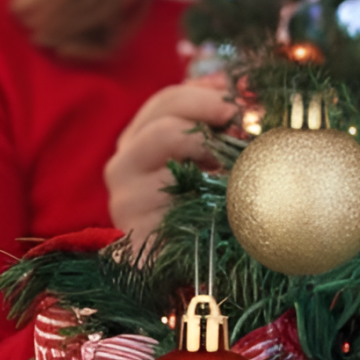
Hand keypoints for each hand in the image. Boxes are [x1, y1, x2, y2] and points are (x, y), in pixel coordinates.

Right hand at [103, 75, 233, 251]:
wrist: (178, 276)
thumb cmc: (195, 214)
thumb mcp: (202, 163)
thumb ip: (209, 125)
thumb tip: (231, 82)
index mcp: (138, 141)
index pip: (163, 102)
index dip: (199, 94)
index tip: (233, 100)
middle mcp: (122, 164)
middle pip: (161, 124)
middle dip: (203, 116)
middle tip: (236, 122)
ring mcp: (124, 197)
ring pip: (165, 157)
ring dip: (204, 153)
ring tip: (231, 163)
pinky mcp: (134, 228)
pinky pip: (172, 201)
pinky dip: (202, 195)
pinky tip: (223, 199)